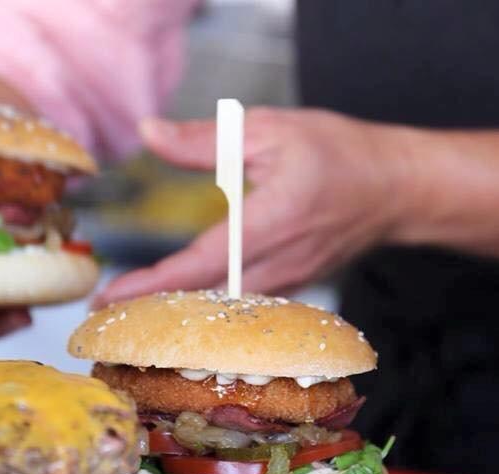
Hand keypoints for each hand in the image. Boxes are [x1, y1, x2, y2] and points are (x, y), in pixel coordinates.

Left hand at [93, 108, 403, 306]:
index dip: (151, 285)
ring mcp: (288, 282)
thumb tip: (149, 133)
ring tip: (129, 315)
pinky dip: (206, 308)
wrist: (396, 190)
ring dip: (176, 313)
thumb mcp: (270, 130)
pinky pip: (242, 306)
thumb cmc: (339, 154)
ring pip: (222, 310)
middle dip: (151, 312)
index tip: (108, 299)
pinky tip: (179, 305)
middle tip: (102, 317)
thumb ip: (206, 140)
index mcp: (272, 221)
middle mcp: (280, 263)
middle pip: (205, 300)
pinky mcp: (293, 287)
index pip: (200, 263)